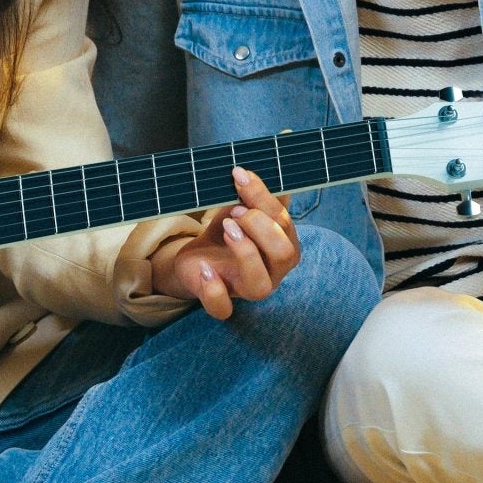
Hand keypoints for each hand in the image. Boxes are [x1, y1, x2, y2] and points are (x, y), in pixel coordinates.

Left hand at [151, 166, 298, 319]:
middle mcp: (272, 271)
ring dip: (245, 252)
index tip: (239, 178)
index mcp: (282, 245)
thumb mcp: (236, 209)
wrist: (196, 256)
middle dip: (261, 227)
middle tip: (235, 211)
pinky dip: (214, 290)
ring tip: (227, 227)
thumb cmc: (225, 232)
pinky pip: (223, 309)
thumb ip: (250, 196)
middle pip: (285, 255)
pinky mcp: (219, 301)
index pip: (284, 224)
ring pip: (260, 285)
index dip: (264, 200)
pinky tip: (205, 269)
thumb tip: (258, 173)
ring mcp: (246, 289)